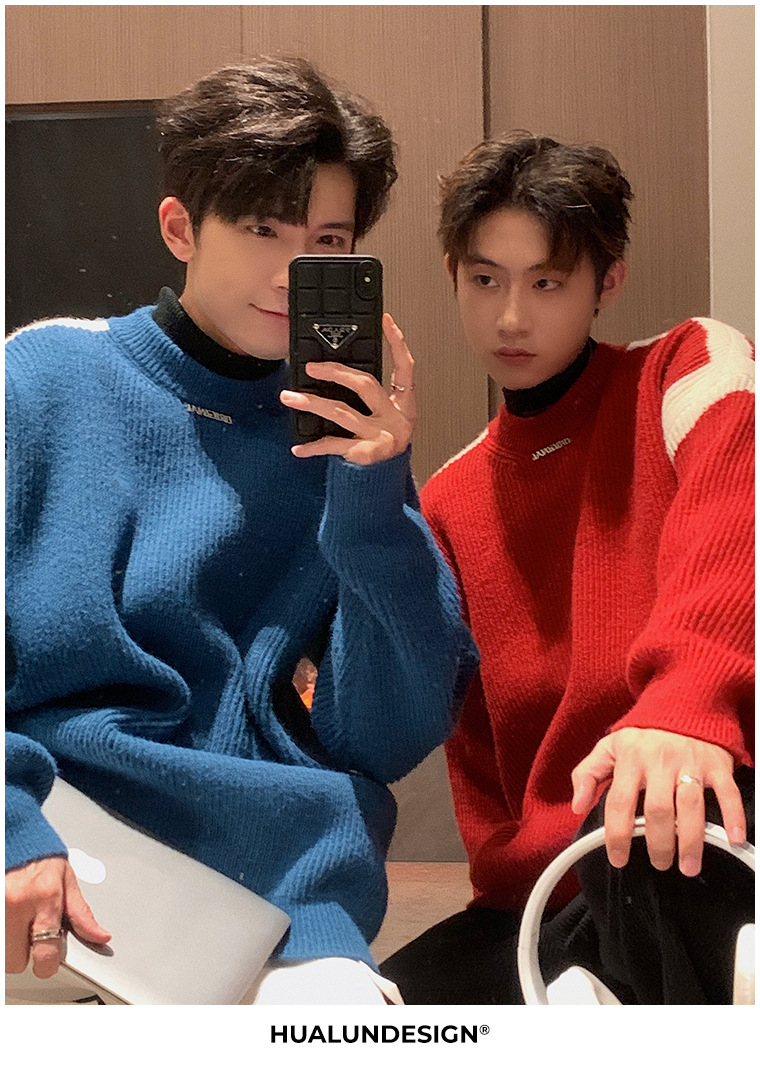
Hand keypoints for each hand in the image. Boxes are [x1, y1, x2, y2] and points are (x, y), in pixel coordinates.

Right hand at [6, 856, 110, 976]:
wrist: (16, 834)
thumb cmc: (41, 854)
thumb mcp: (67, 879)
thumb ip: (81, 912)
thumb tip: (100, 936)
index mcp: (44, 897)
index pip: (46, 952)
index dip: (49, 963)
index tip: (49, 960)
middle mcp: (17, 904)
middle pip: (17, 961)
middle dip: (26, 954)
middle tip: (32, 935)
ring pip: (1, 955)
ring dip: (11, 946)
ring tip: (20, 924)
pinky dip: (3, 934)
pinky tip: (10, 918)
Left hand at [280, 313, 414, 465]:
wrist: (385, 481)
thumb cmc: (382, 444)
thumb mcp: (385, 417)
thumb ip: (370, 397)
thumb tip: (336, 371)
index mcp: (404, 404)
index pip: (405, 367)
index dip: (397, 342)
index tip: (385, 320)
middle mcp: (396, 418)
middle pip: (366, 385)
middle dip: (335, 372)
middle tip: (310, 368)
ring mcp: (382, 436)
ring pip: (342, 413)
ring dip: (313, 404)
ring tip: (289, 398)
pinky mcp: (366, 454)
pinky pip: (334, 445)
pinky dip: (314, 447)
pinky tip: (298, 448)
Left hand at [571, 727, 746, 876]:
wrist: (683, 705)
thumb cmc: (644, 735)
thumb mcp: (609, 746)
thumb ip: (587, 773)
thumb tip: (577, 805)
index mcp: (631, 759)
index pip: (620, 802)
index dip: (617, 834)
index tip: (618, 858)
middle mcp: (660, 761)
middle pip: (658, 810)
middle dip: (658, 843)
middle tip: (659, 864)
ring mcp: (690, 763)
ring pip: (690, 806)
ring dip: (690, 841)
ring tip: (688, 866)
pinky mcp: (716, 764)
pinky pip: (726, 792)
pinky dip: (733, 816)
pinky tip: (732, 839)